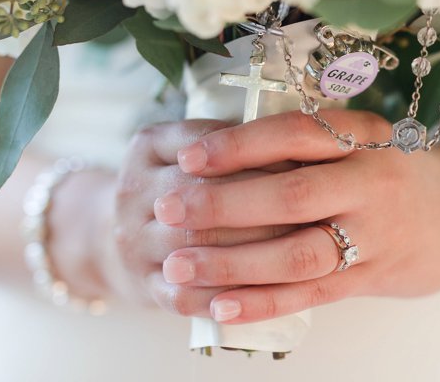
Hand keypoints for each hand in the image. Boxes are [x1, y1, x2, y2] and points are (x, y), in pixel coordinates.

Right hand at [49, 119, 298, 310]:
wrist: (123, 234)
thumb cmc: (181, 184)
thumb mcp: (192, 149)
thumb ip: (236, 144)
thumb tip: (304, 145)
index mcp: (148, 146)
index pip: (206, 146)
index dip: (259, 155)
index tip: (306, 161)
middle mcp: (133, 192)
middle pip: (202, 197)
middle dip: (263, 203)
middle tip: (316, 206)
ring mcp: (135, 242)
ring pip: (199, 247)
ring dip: (254, 249)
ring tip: (303, 245)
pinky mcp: (145, 286)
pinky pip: (189, 296)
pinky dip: (230, 295)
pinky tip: (270, 291)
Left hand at [153, 110, 439, 324]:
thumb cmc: (399, 169)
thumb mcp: (367, 138)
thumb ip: (312, 141)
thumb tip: (224, 143)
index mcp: (366, 138)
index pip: (298, 133)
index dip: (240, 143)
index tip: (189, 154)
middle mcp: (373, 183)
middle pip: (292, 195)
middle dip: (223, 203)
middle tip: (168, 208)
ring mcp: (377, 235)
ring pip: (298, 253)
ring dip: (232, 262)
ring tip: (178, 265)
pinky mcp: (374, 277)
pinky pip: (313, 294)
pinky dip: (264, 302)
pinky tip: (220, 307)